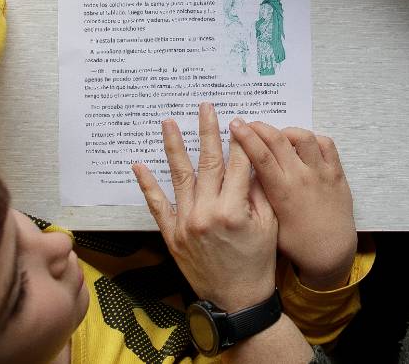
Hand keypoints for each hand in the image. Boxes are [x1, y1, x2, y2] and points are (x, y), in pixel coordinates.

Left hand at [133, 103, 278, 311]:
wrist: (237, 300)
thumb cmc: (258, 262)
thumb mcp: (269, 224)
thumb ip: (258, 191)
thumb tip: (250, 160)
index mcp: (233, 210)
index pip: (237, 164)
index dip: (240, 140)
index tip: (238, 120)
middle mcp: (206, 213)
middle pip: (208, 163)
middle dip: (208, 132)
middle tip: (205, 107)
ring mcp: (185, 224)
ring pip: (180, 177)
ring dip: (174, 147)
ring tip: (168, 123)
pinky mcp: (172, 235)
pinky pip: (158, 205)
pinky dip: (148, 185)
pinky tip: (140, 165)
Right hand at [231, 122, 356, 289]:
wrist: (331, 252)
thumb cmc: (297, 243)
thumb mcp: (270, 223)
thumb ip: (259, 197)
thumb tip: (246, 174)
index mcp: (282, 192)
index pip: (261, 155)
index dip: (245, 136)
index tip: (235, 124)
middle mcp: (302, 178)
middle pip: (278, 140)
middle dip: (259, 127)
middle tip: (248, 124)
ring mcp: (321, 173)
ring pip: (303, 136)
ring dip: (286, 131)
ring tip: (278, 136)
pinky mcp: (336, 173)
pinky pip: (326, 144)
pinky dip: (312, 138)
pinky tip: (302, 144)